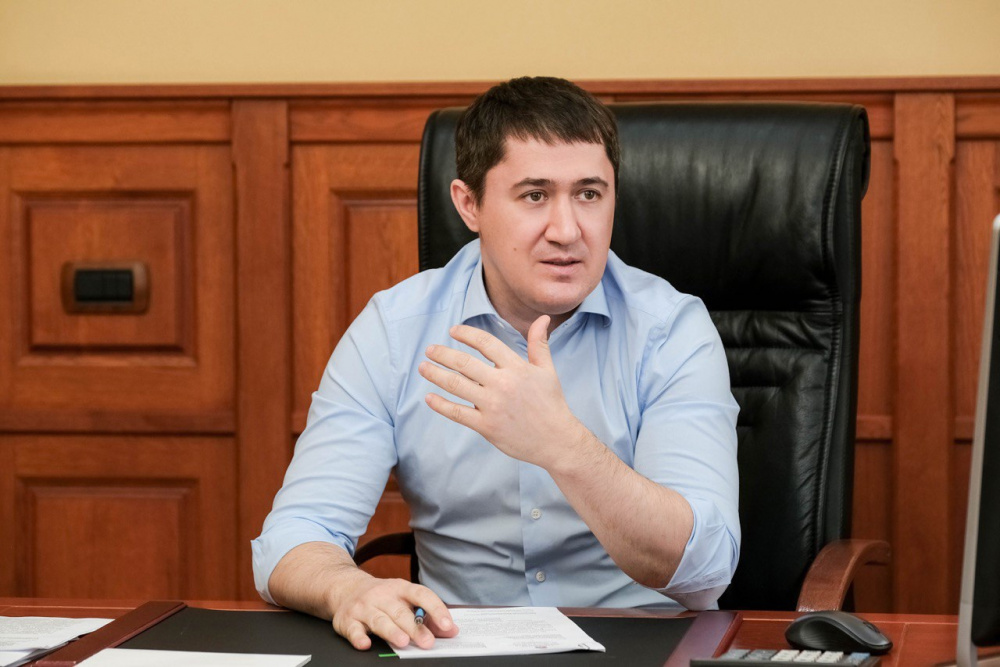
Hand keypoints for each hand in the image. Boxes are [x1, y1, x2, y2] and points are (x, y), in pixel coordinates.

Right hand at [330, 571, 456, 650]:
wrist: (345, 588)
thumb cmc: (381, 597)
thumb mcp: (403, 599)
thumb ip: (428, 616)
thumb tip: (451, 630)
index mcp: (400, 588)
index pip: (421, 595)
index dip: (436, 609)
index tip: (447, 624)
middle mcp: (382, 595)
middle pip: (400, 612)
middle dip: (415, 628)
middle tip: (427, 642)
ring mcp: (364, 607)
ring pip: (379, 620)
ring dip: (392, 631)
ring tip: (403, 642)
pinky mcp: (348, 620)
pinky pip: (354, 630)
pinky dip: (359, 638)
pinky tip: (366, 644)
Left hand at [418, 315, 584, 468]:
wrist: (557, 440)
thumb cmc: (551, 403)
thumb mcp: (547, 371)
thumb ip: (539, 344)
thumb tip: (543, 318)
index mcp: (517, 368)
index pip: (486, 343)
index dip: (467, 334)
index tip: (453, 331)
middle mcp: (503, 384)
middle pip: (465, 363)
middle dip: (443, 354)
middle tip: (429, 349)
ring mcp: (493, 406)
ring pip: (456, 386)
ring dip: (436, 375)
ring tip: (423, 367)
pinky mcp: (487, 426)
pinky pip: (457, 413)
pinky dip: (440, 405)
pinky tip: (429, 397)